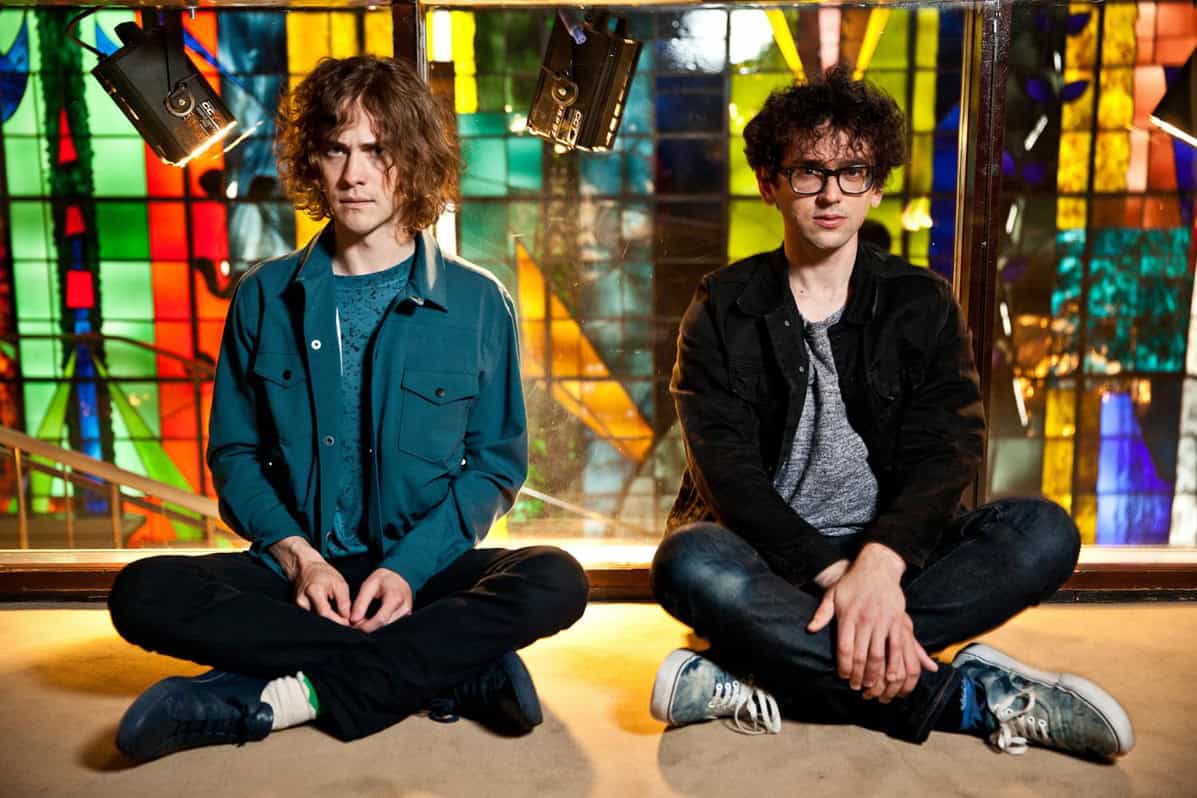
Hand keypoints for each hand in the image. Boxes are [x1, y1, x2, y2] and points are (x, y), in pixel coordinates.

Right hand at [270, 536, 350, 625]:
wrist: (306, 569)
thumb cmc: (324, 574)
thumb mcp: (339, 583)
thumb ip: (344, 602)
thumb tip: (347, 618)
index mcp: (313, 591)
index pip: (325, 613)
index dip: (338, 620)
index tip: (348, 622)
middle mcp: (302, 601)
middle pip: (319, 619)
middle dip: (333, 622)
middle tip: (344, 620)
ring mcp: (297, 606)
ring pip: (316, 620)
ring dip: (327, 621)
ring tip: (336, 615)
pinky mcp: (297, 610)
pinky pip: (311, 618)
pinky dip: (321, 618)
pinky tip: (328, 614)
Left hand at [349, 568, 412, 632]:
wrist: (400, 577)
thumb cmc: (383, 579)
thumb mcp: (369, 585)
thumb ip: (361, 602)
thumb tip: (353, 620)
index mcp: (395, 598)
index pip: (380, 620)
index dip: (365, 625)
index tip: (355, 623)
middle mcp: (404, 609)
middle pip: (383, 627)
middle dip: (368, 627)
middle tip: (358, 620)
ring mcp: (407, 616)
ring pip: (386, 629)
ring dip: (374, 627)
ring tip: (366, 618)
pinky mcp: (406, 619)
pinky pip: (390, 627)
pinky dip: (380, 625)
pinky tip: (374, 619)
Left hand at [807, 543, 936, 698]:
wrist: (877, 567)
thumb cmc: (852, 583)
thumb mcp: (832, 594)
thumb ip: (822, 613)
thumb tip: (811, 629)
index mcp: (848, 616)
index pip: (844, 648)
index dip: (844, 667)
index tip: (844, 678)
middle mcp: (865, 620)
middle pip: (862, 656)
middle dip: (859, 676)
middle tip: (857, 688)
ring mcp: (883, 621)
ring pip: (880, 655)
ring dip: (876, 675)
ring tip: (872, 686)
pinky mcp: (898, 621)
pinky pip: (897, 647)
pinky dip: (895, 664)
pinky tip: (891, 675)